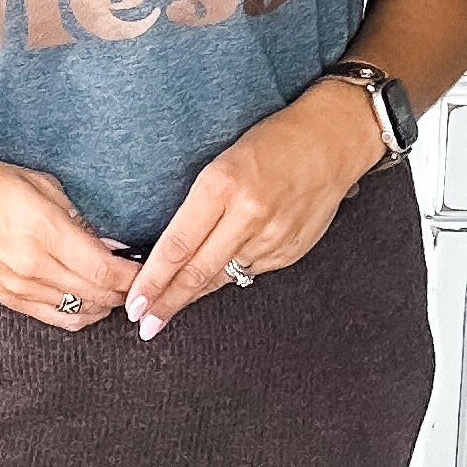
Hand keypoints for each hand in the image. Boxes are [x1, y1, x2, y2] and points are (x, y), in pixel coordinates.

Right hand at [0, 140, 135, 330]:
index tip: (150, 269)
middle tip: (142, 280)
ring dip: (106, 305)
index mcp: (46, 233)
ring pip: (81, 313)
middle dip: (127, 292)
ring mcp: (20, 288)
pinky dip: (81, 313)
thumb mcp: (41, 186)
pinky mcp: (9, 300)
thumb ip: (80, 218)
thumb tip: (113, 246)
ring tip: (117, 290)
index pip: (107, 270)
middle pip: (99, 296)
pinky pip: (56, 318)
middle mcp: (34, 267)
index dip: (135, 276)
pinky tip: (90, 300)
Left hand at [127, 82, 383, 338]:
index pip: (177, 245)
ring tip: (170, 307)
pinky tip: (218, 272)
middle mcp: (248, 215)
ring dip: (194, 293)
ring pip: (222, 277)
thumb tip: (169, 251)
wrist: (331, 142)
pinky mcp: (290, 251)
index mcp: (223, 185)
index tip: (134, 303)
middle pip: (197, 272)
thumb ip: (199, 206)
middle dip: (167, 303)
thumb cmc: (272, 143)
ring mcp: (273, 237)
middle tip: (144, 324)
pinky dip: (229, 274)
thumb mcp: (222, 161)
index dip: (153, 280)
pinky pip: (249, 272)